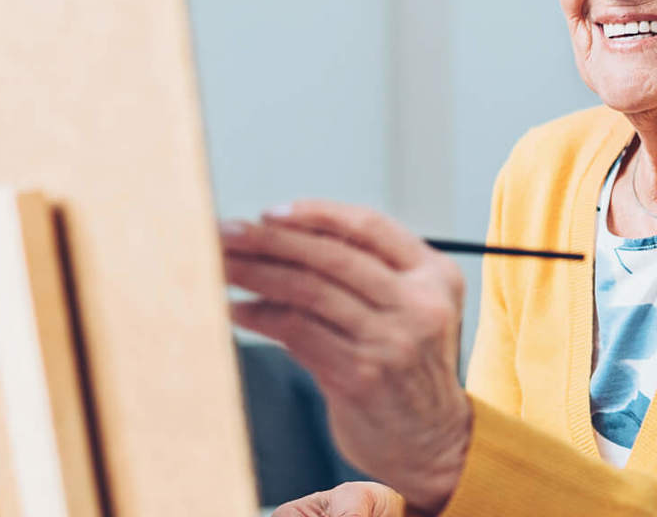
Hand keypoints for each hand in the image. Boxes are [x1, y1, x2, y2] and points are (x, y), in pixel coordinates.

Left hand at [221, 200, 471, 513]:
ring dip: (257, 275)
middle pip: (332, 256)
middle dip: (271, 240)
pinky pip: (298, 333)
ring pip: (308, 291)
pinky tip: (238, 310)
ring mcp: (392, 341)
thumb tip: (280, 238)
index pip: (370, 227)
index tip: (269, 214)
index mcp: (435, 276)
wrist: (431, 441)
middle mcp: (419, 304)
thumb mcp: (410, 311)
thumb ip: (367, 275)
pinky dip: (261, 317)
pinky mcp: (361, 375)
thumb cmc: (408, 370)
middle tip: (227, 233)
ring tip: (221, 266)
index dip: (316, 215)